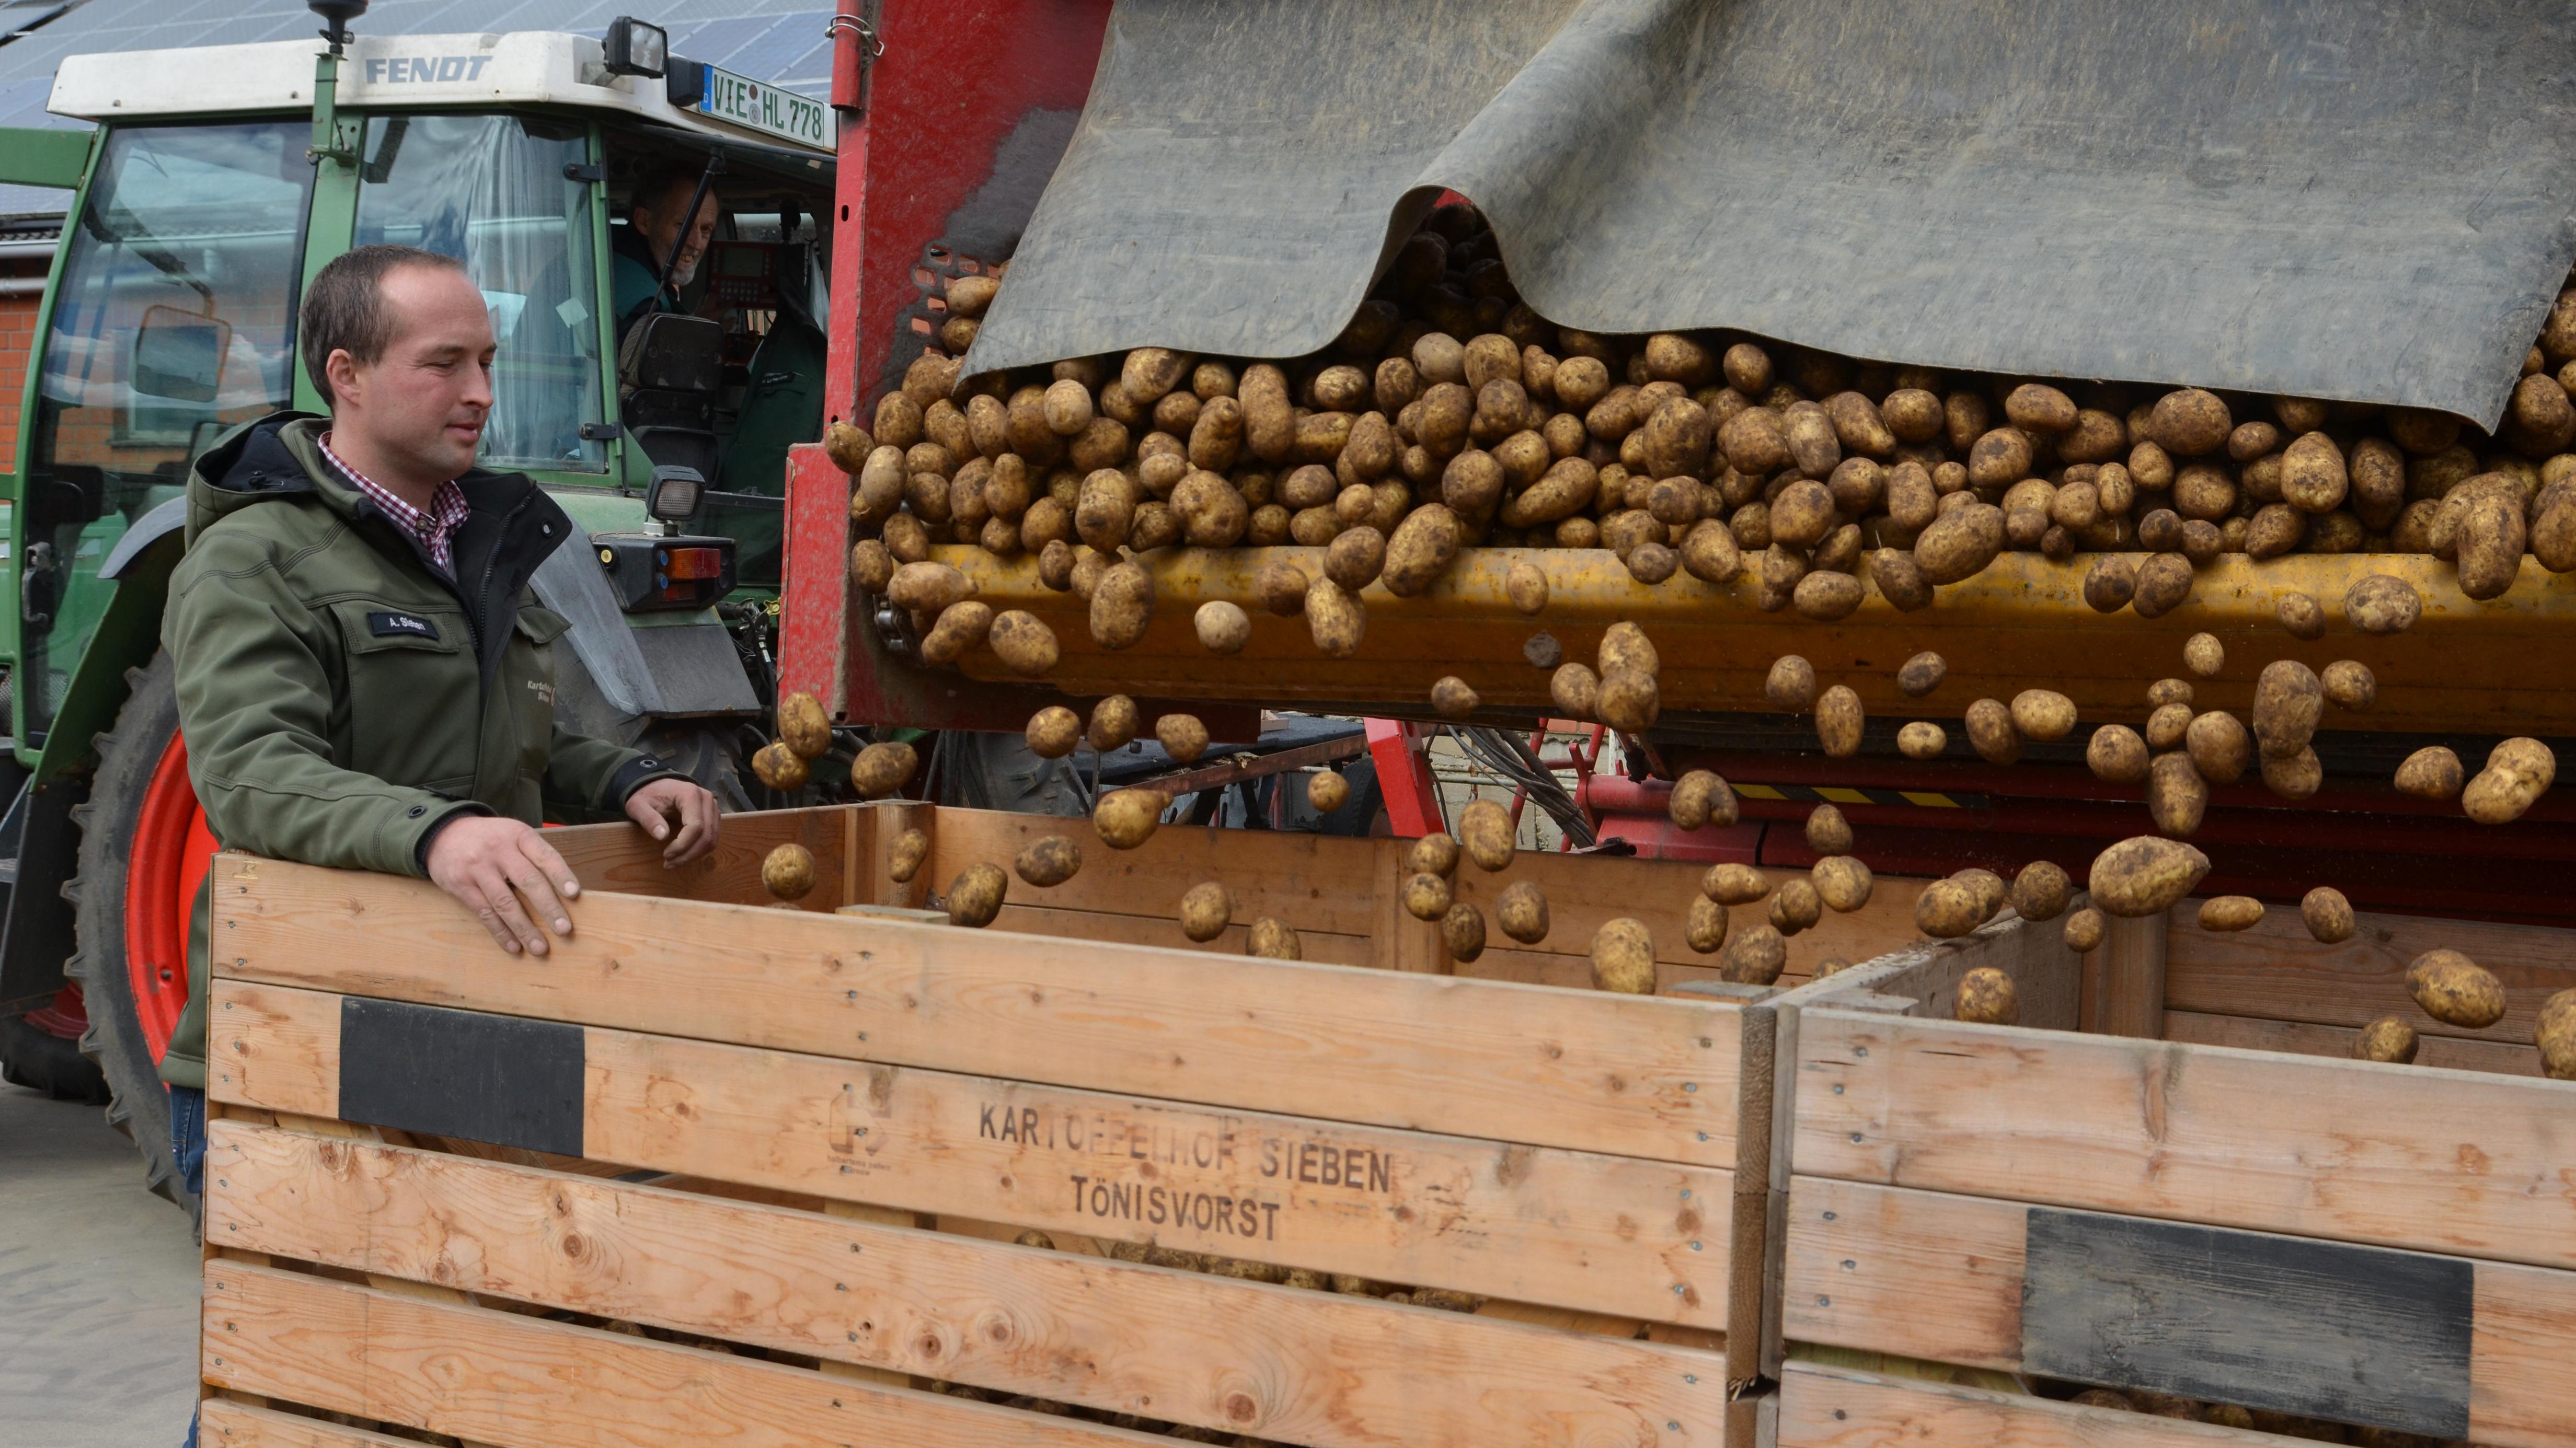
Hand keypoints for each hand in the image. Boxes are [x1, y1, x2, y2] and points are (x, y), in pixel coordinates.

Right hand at [426, 816, 581, 956]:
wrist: (443, 834)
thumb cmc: (491, 839)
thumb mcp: (513, 835)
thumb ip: (534, 856)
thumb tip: (564, 892)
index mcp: (518, 835)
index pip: (544, 855)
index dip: (561, 874)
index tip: (574, 894)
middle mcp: (498, 850)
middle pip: (528, 881)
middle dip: (548, 908)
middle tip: (564, 930)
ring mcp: (477, 869)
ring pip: (505, 903)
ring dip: (525, 928)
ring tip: (540, 948)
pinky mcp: (461, 886)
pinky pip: (484, 913)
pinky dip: (500, 932)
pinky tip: (514, 946)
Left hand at [626, 777, 720, 866]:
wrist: (654, 786)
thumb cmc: (646, 795)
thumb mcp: (638, 806)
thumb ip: (648, 819)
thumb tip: (662, 836)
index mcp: (690, 794)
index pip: (695, 826)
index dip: (683, 845)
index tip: (666, 855)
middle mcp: (707, 799)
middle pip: (707, 834)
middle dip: (689, 854)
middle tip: (669, 864)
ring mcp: (712, 807)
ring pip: (712, 839)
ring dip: (695, 855)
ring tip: (675, 862)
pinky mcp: (713, 816)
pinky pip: (712, 838)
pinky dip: (700, 850)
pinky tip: (684, 855)